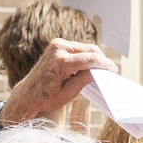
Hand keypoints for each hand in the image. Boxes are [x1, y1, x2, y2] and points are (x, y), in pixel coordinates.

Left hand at [0, 39, 116, 125]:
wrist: (28, 93)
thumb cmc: (46, 97)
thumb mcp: (69, 93)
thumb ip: (85, 79)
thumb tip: (100, 71)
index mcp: (60, 62)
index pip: (90, 59)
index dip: (105, 64)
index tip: (114, 70)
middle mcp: (58, 49)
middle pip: (90, 50)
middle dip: (101, 60)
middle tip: (109, 71)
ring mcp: (56, 45)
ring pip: (85, 47)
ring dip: (94, 57)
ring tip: (100, 70)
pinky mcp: (57, 45)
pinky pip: (78, 48)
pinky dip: (86, 56)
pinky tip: (90, 66)